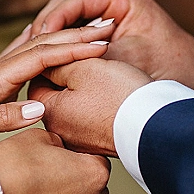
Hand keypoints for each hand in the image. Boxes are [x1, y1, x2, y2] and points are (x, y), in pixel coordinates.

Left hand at [0, 25, 113, 186]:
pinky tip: (53, 42)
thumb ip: (1, 119)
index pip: (38, 55)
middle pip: (40, 45)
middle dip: (76, 35)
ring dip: (65, 40)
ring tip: (92, 31)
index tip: (101, 42)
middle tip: (108, 27)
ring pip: (36, 51)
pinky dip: (48, 51)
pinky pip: (28, 64)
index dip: (71, 48)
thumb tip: (39, 108)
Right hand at [0, 129, 110, 193]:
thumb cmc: (8, 168)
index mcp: (94, 174)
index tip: (62, 158)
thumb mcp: (38, 136)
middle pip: (92, 191)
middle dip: (75, 183)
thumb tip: (60, 149)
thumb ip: (59, 142)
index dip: (78, 158)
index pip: (98, 162)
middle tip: (47, 176)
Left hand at [29, 57, 150, 156]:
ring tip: (103, 75)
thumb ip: (57, 63)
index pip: (37, 79)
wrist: (156, 124)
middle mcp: (60, 133)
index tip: (72, 50)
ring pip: (73, 104)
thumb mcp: (84, 67)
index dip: (53, 60)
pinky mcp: (98, 143)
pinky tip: (112, 93)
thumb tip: (45, 65)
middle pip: (54, 94)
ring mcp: (80, 141)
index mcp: (50, 114)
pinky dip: (95, 102)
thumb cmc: (120, 94)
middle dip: (68, 74)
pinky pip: (89, 117)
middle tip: (88, 60)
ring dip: (83, 87)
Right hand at [31, 0, 193, 92]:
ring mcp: (108, 14)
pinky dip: (61, 46)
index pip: (75, 1)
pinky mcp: (105, 31)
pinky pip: (75, 34)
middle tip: (28, 49)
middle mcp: (113, 0)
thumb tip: (51, 64)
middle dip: (45, 27)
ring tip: (32, 57)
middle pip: (66, 7)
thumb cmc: (170, 68)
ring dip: (50, 38)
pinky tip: (47, 63)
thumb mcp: (126, 62)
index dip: (53, 20)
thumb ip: (90, 57)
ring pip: (67, 20)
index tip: (38, 40)